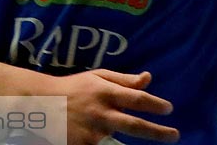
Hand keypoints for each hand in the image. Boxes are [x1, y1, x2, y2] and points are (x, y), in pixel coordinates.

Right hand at [50, 69, 177, 143]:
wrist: (40, 103)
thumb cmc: (74, 88)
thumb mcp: (97, 77)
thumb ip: (124, 80)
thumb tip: (149, 77)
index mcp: (104, 92)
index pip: (137, 98)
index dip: (156, 104)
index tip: (169, 109)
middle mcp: (100, 112)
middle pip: (136, 125)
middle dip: (159, 132)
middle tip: (175, 135)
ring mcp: (92, 130)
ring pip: (120, 140)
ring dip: (134, 142)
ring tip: (150, 140)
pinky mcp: (83, 144)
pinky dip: (107, 143)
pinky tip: (103, 138)